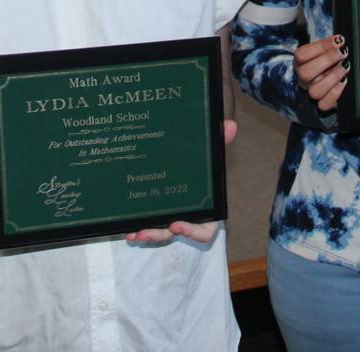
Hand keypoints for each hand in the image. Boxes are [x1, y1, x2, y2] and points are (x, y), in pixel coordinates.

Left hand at [125, 119, 237, 245]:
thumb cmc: (204, 168)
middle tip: (144, 231)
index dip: (191, 231)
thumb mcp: (211, 155)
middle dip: (160, 234)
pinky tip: (128, 230)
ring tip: (134, 232)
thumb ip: (221, 142)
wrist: (192, 167)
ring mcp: (172, 220)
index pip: (203, 230)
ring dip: (148, 234)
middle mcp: (189, 220)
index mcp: (206, 212)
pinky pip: (150, 227)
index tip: (176, 224)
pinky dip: (138, 229)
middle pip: (175, 233)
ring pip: (161, 233)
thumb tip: (231, 125)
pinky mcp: (158, 218)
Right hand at [295, 35, 347, 111]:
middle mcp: (303, 78)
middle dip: (327, 60)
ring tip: (345, 65)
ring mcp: (310, 92)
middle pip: (306, 74)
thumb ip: (329, 46)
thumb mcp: (325, 51)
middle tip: (343, 52)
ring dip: (333, 77)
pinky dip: (335, 93)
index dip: (321, 47)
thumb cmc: (328, 61)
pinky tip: (343, 81)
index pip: (302, 55)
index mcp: (300, 63)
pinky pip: (324, 104)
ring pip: (315, 91)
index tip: (338, 40)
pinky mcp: (320, 105)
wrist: (332, 80)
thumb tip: (339, 41)